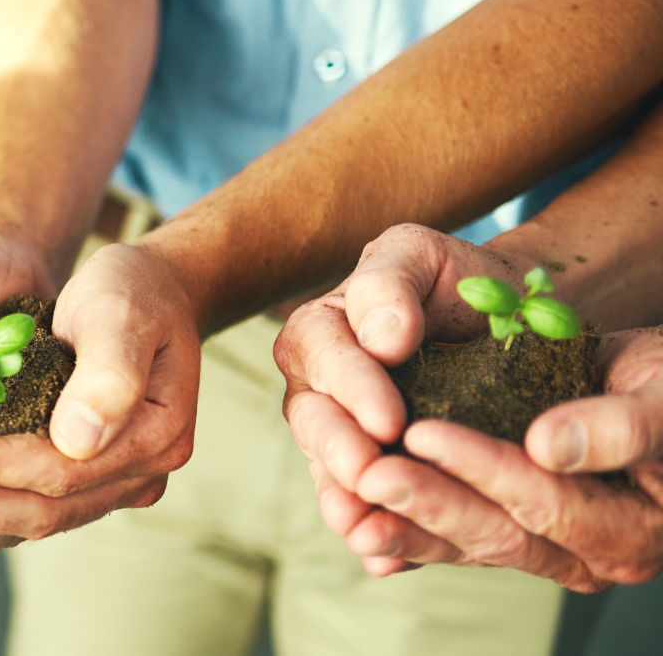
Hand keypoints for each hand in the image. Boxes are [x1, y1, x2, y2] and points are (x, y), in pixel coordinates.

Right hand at [275, 223, 555, 574]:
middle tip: (370, 476)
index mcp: (320, 333)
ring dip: (346, 506)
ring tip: (364, 532)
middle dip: (340, 454)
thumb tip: (380, 335)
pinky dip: (381, 543)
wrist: (504, 323)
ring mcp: (345, 441)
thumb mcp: (419, 255)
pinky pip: (372, 511)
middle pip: (316, 424)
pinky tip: (388, 565)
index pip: (321, 358)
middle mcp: (320, 391)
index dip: (352, 390)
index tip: (388, 419)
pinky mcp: (380, 481)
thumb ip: (388, 281)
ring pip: (334, 476)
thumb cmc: (456, 281)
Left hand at [320, 330, 662, 591]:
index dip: (485, 467)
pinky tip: (355, 522)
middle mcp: (589, 555)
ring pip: (466, 544)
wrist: (649, 387)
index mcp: (633, 528)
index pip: (548, 501)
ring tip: (347, 506)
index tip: (424, 432)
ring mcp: (545, 552)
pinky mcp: (509, 537)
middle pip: (498, 533)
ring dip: (403, 526)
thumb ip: (623, 425)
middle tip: (368, 473)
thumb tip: (550, 447)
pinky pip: (451, 542)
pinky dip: (403, 532)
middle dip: (429, 503)